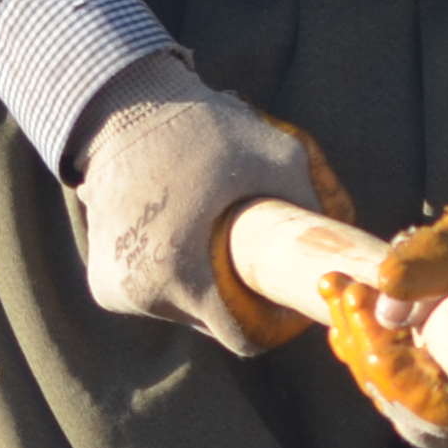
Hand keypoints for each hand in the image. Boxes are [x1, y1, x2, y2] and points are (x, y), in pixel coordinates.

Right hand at [68, 52, 319, 353]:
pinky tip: (186, 234)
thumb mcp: (278, 157)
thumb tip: (344, 239)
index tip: (289, 286)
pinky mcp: (104, 284)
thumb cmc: (201, 129)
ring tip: (216, 234)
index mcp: (180, 275)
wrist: (121, 109)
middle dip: (242, 296)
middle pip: (215, 323)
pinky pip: (159, 296)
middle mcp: (140, 295)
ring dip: (209, 285)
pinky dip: (179, 276)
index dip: (276, 318)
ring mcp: (116, 291)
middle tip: (257, 252)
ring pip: (187, 311)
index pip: (245, 337)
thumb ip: (314, 203)